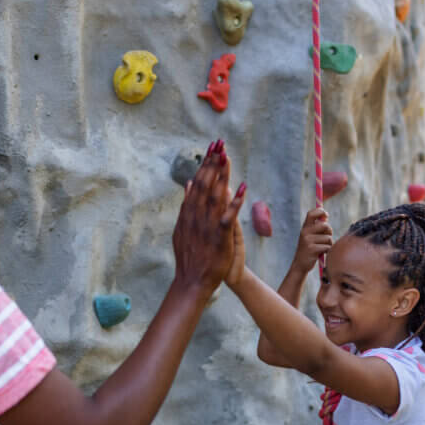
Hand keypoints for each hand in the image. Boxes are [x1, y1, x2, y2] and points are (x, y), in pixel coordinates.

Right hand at [172, 140, 244, 294]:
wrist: (192, 280)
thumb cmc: (190, 256)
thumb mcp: (182, 228)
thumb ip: (186, 205)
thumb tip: (188, 184)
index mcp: (188, 212)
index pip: (198, 183)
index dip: (206, 165)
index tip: (212, 148)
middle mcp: (196, 215)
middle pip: (206, 184)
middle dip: (213, 163)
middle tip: (220, 144)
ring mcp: (207, 225)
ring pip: (215, 195)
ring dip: (221, 175)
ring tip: (226, 157)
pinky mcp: (219, 236)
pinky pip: (228, 216)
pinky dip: (235, 202)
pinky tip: (242, 188)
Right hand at [291, 207, 333, 272]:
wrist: (300, 265)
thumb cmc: (309, 249)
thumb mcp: (310, 236)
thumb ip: (317, 227)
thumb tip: (325, 216)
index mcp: (304, 228)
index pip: (311, 214)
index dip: (320, 211)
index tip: (326, 215)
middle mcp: (304, 232)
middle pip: (325, 225)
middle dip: (330, 232)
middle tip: (326, 238)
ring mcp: (307, 241)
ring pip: (328, 238)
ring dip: (329, 244)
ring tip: (323, 248)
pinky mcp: (312, 249)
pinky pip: (327, 247)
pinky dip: (327, 251)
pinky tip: (322, 254)